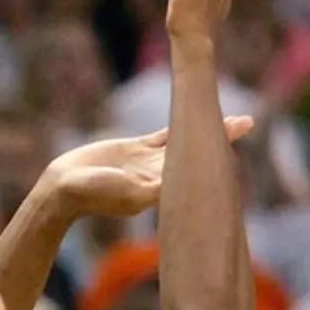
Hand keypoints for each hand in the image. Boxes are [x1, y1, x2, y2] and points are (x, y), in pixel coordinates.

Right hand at [46, 117, 252, 217]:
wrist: (62, 189)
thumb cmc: (90, 193)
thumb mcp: (124, 192)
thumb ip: (150, 189)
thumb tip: (176, 185)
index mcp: (162, 189)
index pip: (196, 168)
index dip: (217, 149)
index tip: (238, 134)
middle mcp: (160, 177)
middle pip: (196, 153)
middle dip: (220, 137)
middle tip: (247, 121)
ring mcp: (149, 165)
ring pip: (183, 141)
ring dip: (206, 128)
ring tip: (234, 120)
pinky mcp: (136, 152)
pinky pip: (164, 136)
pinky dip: (180, 126)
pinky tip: (196, 115)